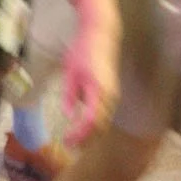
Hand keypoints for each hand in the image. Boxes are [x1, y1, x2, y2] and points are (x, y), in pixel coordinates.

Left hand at [60, 5, 118, 145]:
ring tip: (75, 142)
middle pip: (100, 125)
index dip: (79, 134)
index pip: (91, 120)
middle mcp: (110, 95)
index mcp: (98, 89)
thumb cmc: (83, 51)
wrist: (102, 35)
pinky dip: (96, 125)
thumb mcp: (70, 72)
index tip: (67, 141)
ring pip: (104, 121)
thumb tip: (69, 116)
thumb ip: (69, 95)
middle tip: (69, 145)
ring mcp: (113, 95)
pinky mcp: (113, 93)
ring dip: (91, 134)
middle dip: (85, 138)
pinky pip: (105, 114)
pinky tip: (83, 129)